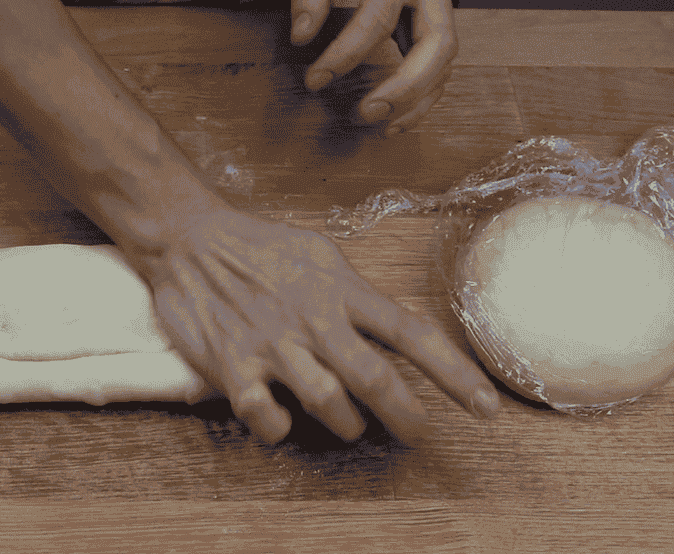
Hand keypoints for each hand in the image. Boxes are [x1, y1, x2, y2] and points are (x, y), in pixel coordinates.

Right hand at [132, 208, 499, 444]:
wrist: (187, 239)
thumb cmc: (258, 247)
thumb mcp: (319, 254)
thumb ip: (355, 292)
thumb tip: (392, 326)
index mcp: (340, 290)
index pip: (411, 333)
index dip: (454, 373)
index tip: (486, 407)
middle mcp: (312, 319)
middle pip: (375, 380)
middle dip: (406, 416)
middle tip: (418, 433)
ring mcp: (272, 344)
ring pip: (328, 403)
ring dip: (347, 424)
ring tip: (350, 424)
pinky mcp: (232, 363)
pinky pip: (265, 416)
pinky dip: (279, 428)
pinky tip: (282, 420)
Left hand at [290, 0, 457, 133]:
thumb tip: (302, 37)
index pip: (379, 14)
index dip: (346, 53)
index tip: (314, 79)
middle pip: (438, 43)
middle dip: (404, 86)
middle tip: (366, 113)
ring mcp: (442, 3)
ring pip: (446, 62)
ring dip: (416, 100)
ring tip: (378, 124)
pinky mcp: (438, 24)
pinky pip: (440, 69)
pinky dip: (421, 99)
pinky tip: (394, 120)